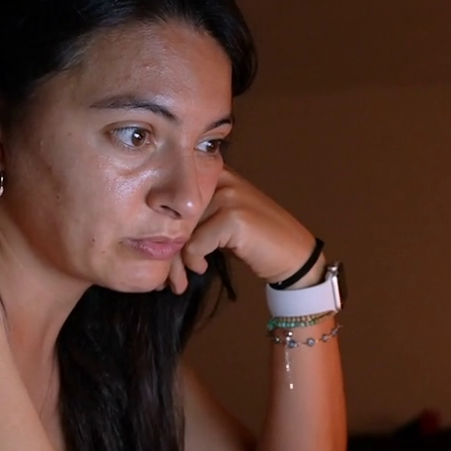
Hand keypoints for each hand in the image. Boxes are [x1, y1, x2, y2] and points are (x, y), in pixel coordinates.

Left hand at [167, 168, 317, 293]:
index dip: (165, 226)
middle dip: (168, 247)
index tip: (161, 252)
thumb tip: (156, 232)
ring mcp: (229, 196)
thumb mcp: (223, 220)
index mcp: (217, 174)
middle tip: (167, 274)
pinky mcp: (233, 217)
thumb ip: (197, 215)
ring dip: (178, 260)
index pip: (175, 196)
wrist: (294, 256)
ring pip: (182, 230)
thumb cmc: (256, 242)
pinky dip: (194, 261)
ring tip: (183, 276)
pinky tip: (203, 267)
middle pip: (176, 213)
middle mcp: (222, 179)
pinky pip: (196, 243)